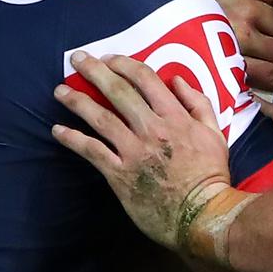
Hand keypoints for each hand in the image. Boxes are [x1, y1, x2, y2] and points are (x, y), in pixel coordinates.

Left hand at [51, 52, 233, 252]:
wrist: (201, 214)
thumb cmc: (211, 175)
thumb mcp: (215, 133)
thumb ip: (198, 103)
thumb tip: (178, 80)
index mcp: (174, 116)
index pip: (145, 79)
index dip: (124, 64)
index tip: (110, 58)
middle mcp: (151, 128)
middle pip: (118, 91)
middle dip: (95, 71)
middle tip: (77, 59)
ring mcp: (133, 151)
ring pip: (100, 118)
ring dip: (77, 101)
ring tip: (60, 90)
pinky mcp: (119, 174)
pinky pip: (92, 151)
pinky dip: (73, 139)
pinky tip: (58, 130)